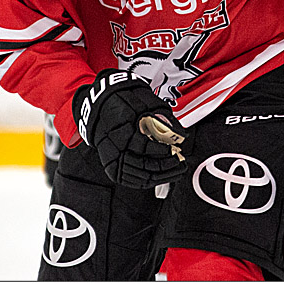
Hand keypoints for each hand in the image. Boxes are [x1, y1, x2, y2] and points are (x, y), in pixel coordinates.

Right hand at [72, 69, 187, 188]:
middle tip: (180, 162)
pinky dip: (147, 181)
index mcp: (121, 129)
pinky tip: (160, 176)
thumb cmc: (123, 102)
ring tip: (175, 170)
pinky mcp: (111, 167)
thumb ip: (163, 120)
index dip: (163, 151)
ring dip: (160, 176)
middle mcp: (114, 147)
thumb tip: (181, 134)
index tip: (176, 149)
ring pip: (138, 177)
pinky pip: (130, 180)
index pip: (144, 147)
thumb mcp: (146, 104)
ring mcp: (112, 159)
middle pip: (143, 166)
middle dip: (166, 166)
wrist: (101, 106)